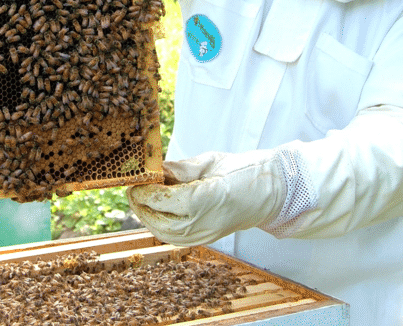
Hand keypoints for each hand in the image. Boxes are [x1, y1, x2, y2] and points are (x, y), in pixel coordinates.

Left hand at [126, 150, 286, 245]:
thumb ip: (179, 168)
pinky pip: (173, 238)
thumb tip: (154, 169)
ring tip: (140, 199)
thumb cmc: (242, 172)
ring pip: (161, 233)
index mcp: (204, 198)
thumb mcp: (209, 162)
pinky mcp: (204, 240)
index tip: (136, 177)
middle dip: (140, 203)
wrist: (269, 193)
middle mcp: (202, 222)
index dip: (144, 188)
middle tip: (133, 187)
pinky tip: (155, 211)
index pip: (160, 198)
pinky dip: (158, 225)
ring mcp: (204, 235)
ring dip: (146, 216)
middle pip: (156, 219)